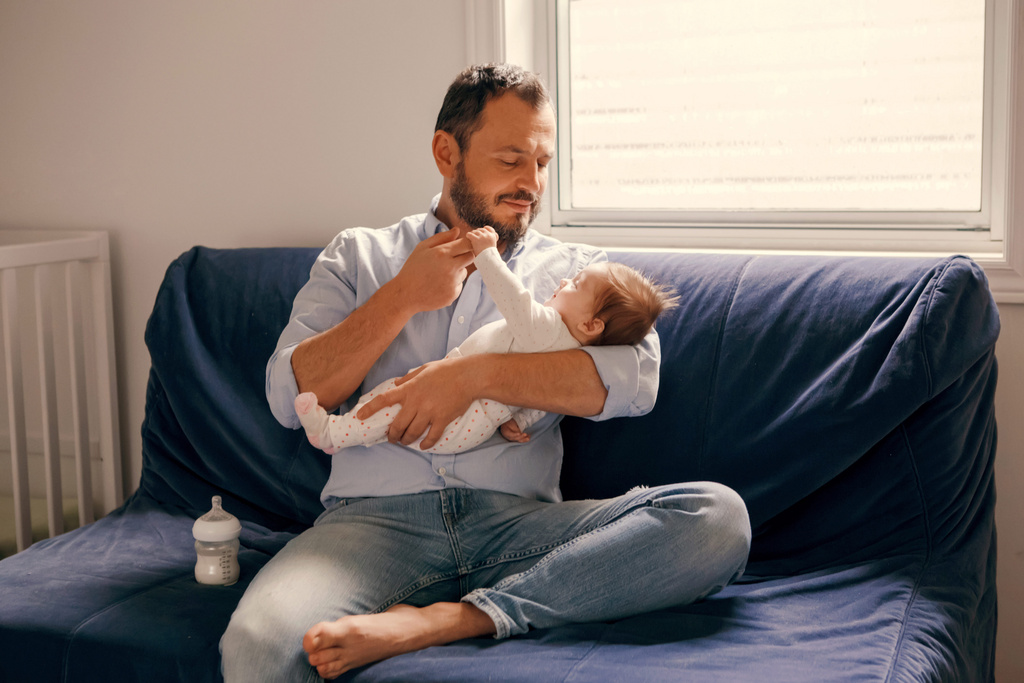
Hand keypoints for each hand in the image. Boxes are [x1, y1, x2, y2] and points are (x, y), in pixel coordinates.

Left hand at [356, 356, 478, 449]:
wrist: (469, 376)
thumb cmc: (447, 370)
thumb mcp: (424, 368)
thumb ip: (408, 377)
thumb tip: (396, 383)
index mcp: (410, 388)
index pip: (384, 399)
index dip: (370, 409)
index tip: (360, 416)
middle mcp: (417, 402)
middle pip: (398, 424)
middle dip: (392, 435)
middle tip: (391, 438)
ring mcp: (430, 412)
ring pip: (412, 432)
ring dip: (406, 440)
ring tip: (405, 442)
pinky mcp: (442, 419)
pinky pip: (431, 436)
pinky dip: (426, 444)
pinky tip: (423, 446)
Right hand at [390, 228, 474, 313]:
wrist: (405, 295)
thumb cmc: (412, 269)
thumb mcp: (422, 248)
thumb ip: (441, 237)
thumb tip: (458, 231)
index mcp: (442, 253)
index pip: (467, 244)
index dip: (466, 243)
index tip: (462, 245)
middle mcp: (450, 268)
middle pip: (470, 256)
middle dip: (463, 255)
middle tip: (450, 259)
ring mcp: (452, 282)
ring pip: (464, 271)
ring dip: (456, 271)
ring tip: (439, 274)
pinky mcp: (453, 294)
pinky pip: (459, 285)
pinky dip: (452, 284)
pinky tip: (438, 285)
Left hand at [465, 226, 498, 256]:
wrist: (488, 259)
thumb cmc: (489, 255)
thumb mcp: (492, 247)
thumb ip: (490, 241)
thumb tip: (486, 237)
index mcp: (493, 236)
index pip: (490, 229)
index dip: (486, 228)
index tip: (484, 228)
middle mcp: (488, 235)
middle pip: (481, 230)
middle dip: (478, 232)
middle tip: (475, 236)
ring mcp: (482, 236)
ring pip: (475, 231)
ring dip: (473, 234)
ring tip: (471, 238)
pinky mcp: (476, 239)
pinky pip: (470, 234)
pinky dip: (468, 235)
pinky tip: (467, 237)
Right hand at [499, 419, 529, 442]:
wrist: (506, 423)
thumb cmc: (508, 422)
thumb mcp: (510, 424)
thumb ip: (514, 429)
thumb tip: (519, 433)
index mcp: (506, 432)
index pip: (510, 434)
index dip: (515, 434)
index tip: (519, 433)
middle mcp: (509, 437)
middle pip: (515, 438)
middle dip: (521, 437)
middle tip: (525, 434)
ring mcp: (513, 438)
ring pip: (518, 440)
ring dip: (524, 439)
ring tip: (528, 437)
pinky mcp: (516, 437)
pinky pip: (520, 439)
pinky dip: (524, 438)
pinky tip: (528, 436)